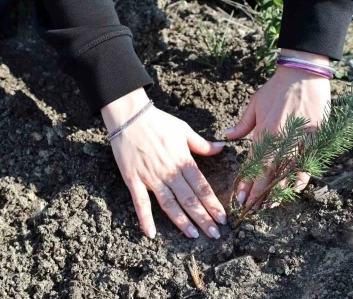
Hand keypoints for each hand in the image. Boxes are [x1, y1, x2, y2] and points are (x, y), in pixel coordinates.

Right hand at [101, 88, 226, 238]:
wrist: (129, 116)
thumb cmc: (158, 121)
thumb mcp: (184, 130)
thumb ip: (202, 144)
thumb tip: (222, 148)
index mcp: (183, 160)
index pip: (202, 187)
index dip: (213, 204)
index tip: (223, 218)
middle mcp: (169, 172)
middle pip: (189, 199)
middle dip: (204, 218)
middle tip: (215, 235)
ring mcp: (151, 177)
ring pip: (169, 204)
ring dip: (182, 221)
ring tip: (193, 235)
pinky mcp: (133, 180)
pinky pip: (140, 202)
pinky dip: (145, 219)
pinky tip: (151, 234)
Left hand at [225, 49, 330, 208]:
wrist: (303, 73)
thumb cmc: (276, 88)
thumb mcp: (254, 103)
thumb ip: (242, 125)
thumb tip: (226, 137)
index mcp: (265, 131)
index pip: (253, 163)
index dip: (246, 181)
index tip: (240, 196)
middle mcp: (281, 139)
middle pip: (268, 173)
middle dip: (258, 193)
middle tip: (250, 208)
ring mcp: (300, 139)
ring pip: (288, 172)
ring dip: (278, 190)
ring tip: (269, 205)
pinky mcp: (315, 137)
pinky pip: (308, 162)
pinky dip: (301, 177)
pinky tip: (294, 189)